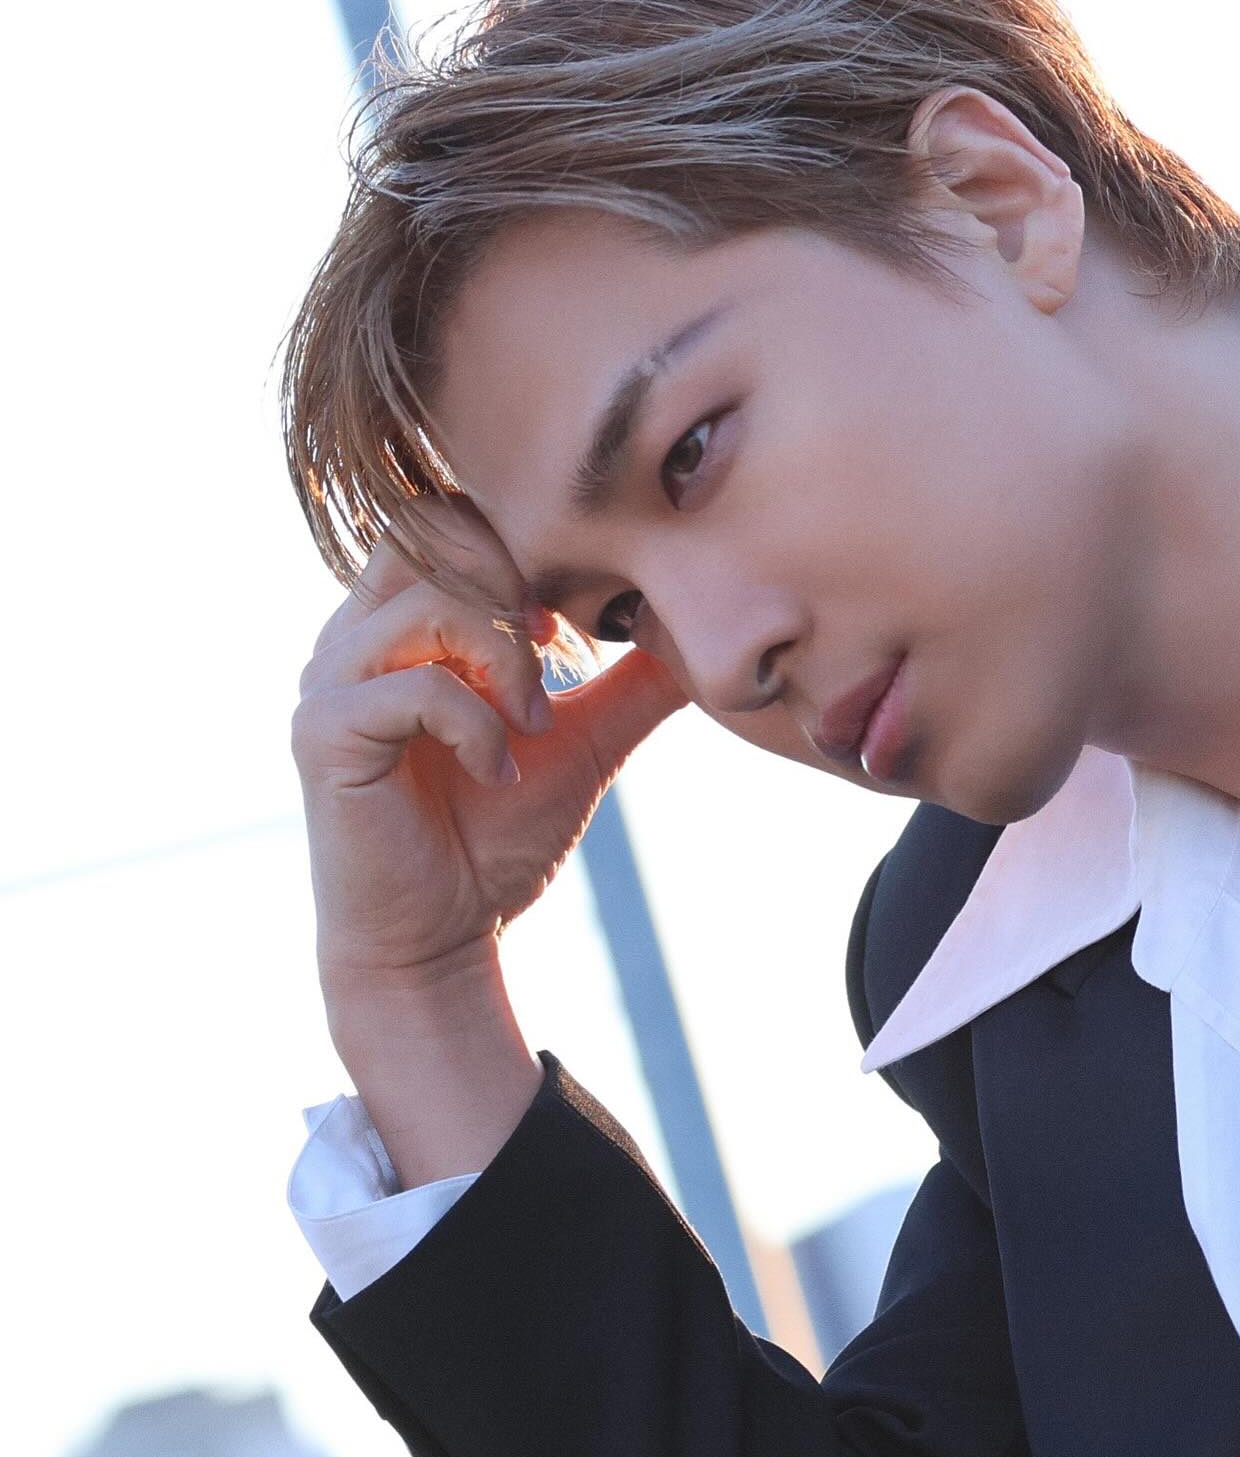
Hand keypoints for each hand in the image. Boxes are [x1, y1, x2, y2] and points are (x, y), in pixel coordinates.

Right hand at [290, 493, 689, 1026]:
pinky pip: (416, 688)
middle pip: (433, 532)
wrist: (442, 940)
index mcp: (399, 619)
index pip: (451, 517)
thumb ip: (632, 681)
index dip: (523, 548)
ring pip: (433, 607)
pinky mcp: (323, 731)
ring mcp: (329, 678)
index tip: (568, 626)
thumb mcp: (584, 740)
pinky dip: (479, 727)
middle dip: (516, 590)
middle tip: (555, 662)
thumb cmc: (495, 835)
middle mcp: (352, 633)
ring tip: (534, 728)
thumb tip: (700, 631)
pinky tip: (499, 773)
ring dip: (509, 666)